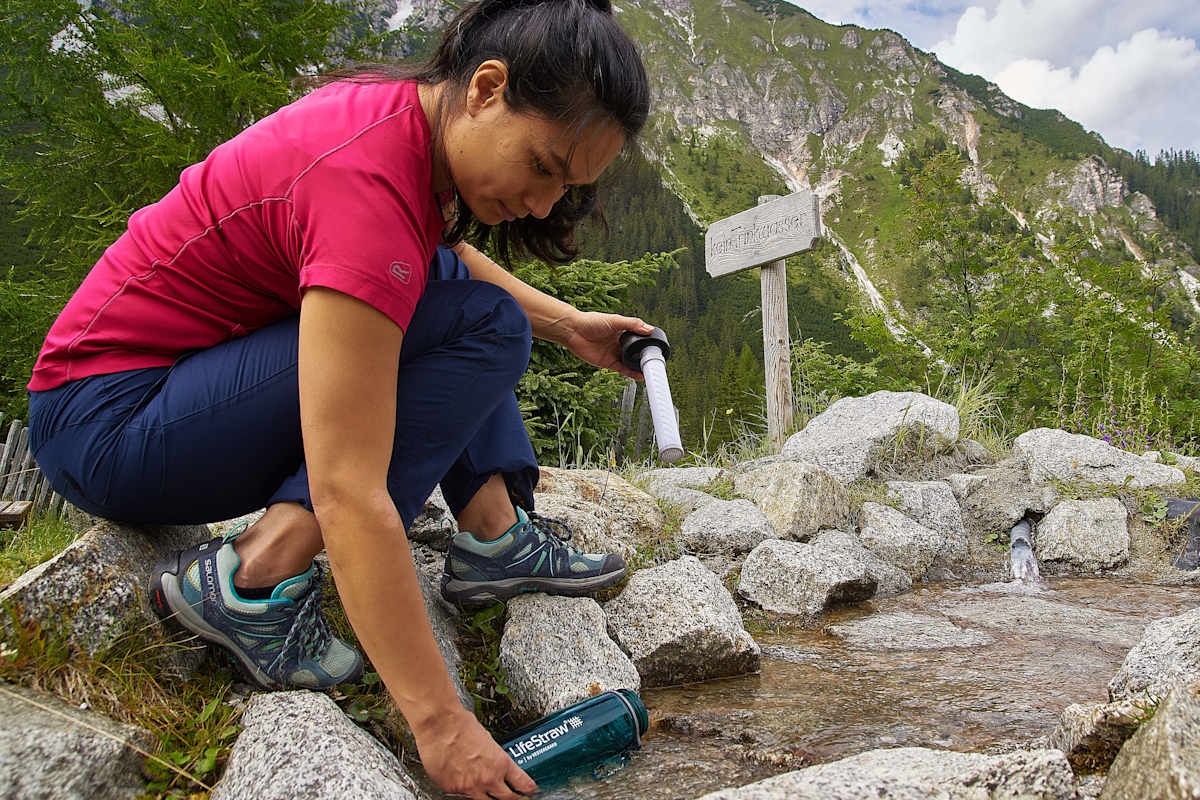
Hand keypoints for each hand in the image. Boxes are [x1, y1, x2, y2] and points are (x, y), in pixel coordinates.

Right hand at [412, 706, 536, 798]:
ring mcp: (470, 786)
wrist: (439, 725)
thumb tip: (493, 760)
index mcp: (500, 763)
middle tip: (517, 798)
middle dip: (514, 799)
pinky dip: (466, 792)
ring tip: (491, 793)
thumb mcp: (487, 738)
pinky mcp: (453, 789)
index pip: (522, 783)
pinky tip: (466, 785)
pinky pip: (464, 795)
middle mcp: (487, 778)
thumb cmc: (460, 725)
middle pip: (507, 799)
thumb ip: (492, 755)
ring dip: (490, 798)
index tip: (531, 790)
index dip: (529, 789)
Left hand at [562, 311, 654, 379]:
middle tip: (656, 361)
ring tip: (651, 371)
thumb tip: (649, 329)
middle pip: (636, 351)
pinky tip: (639, 376)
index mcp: (622, 330)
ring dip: (639, 367)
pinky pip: (622, 369)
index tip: (657, 346)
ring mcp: (614, 353)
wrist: (573, 331)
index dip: (647, 342)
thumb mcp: (614, 320)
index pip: (639, 337)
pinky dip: (631, 373)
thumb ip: (632, 324)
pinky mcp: (607, 363)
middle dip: (645, 356)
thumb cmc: (590, 321)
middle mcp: (619, 342)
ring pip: (630, 361)